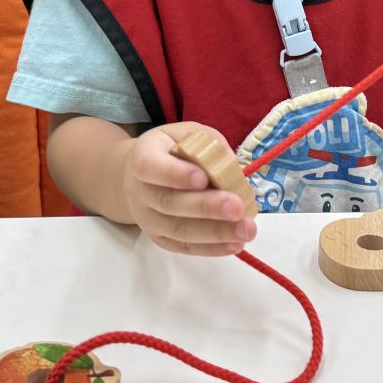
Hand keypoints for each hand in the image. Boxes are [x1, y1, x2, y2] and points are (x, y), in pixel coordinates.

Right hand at [120, 123, 255, 256]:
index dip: (176, 174)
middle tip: (237, 207)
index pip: (152, 167)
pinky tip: (236, 243)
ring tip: (245, 229)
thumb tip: (231, 164)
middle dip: (207, 207)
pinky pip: (186, 247)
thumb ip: (207, 143)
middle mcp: (141, 192)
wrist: (136, 179)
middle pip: (170, 204)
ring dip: (216, 232)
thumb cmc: (168, 152)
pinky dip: (212, 248)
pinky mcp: (161, 239)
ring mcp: (149, 219)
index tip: (203, 178)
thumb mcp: (183, 134)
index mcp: (143, 158)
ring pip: (180, 230)